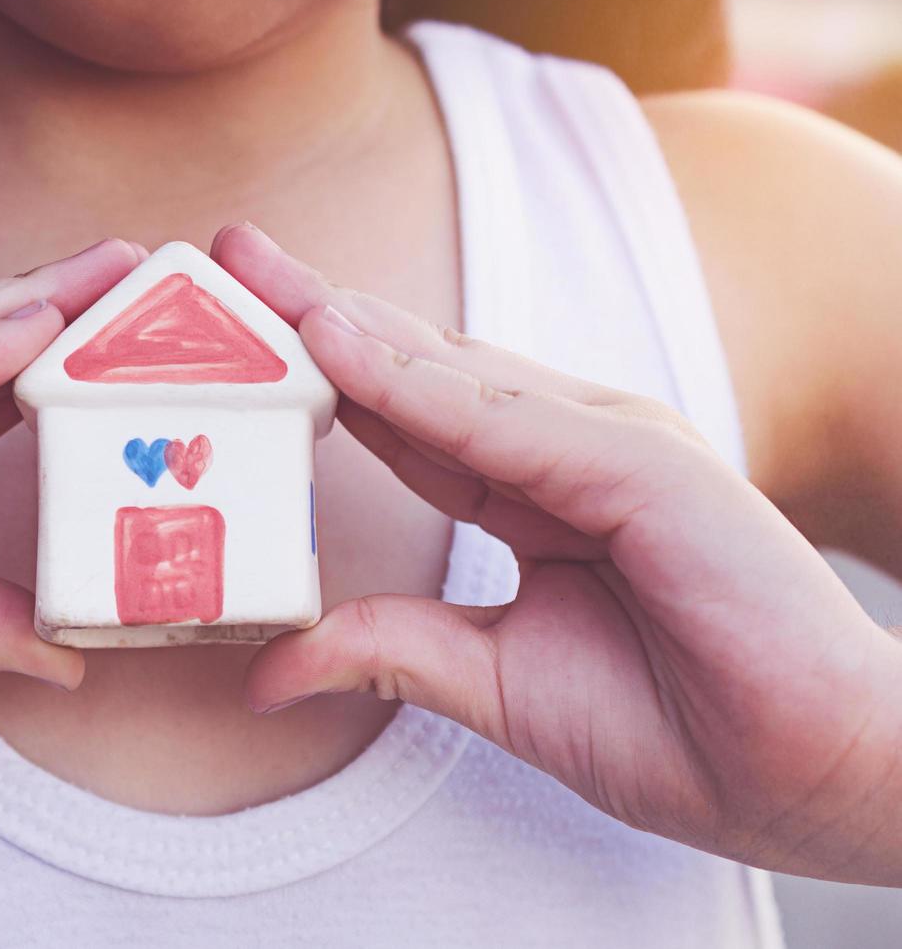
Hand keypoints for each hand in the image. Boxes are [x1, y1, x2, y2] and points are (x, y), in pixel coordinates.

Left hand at [214, 223, 901, 884]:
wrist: (805, 774)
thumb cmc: (673, 726)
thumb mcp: (492, 681)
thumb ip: (389, 651)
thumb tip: (270, 670)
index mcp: (530, 485)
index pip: (402, 411)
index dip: (318, 367)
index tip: (231, 331)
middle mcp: (565, 445)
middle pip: (417, 367)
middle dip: (319, 314)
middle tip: (227, 258)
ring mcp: (609, 445)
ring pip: (454, 375)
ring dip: (352, 328)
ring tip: (260, 284)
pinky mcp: (646, 470)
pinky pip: (512, 424)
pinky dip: (424, 388)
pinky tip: (347, 353)